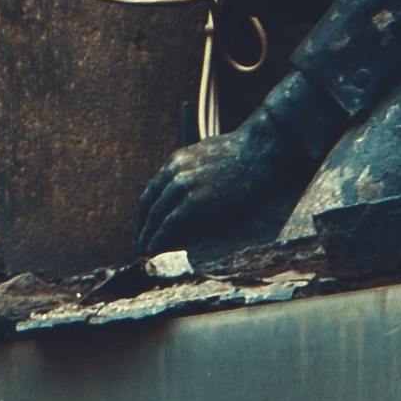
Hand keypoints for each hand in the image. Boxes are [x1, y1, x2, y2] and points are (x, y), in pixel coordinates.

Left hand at [133, 107, 304, 258]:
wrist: (261, 148)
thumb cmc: (245, 153)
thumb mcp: (210, 156)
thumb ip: (197, 170)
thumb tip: (197, 189)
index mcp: (177, 160)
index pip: (152, 190)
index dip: (145, 211)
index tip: (144, 225)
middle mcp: (175, 171)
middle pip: (148, 203)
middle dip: (141, 226)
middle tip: (139, 243)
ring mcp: (184, 184)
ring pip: (155, 215)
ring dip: (146, 235)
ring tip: (143, 252)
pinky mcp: (196, 200)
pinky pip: (169, 223)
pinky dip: (158, 238)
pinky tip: (153, 249)